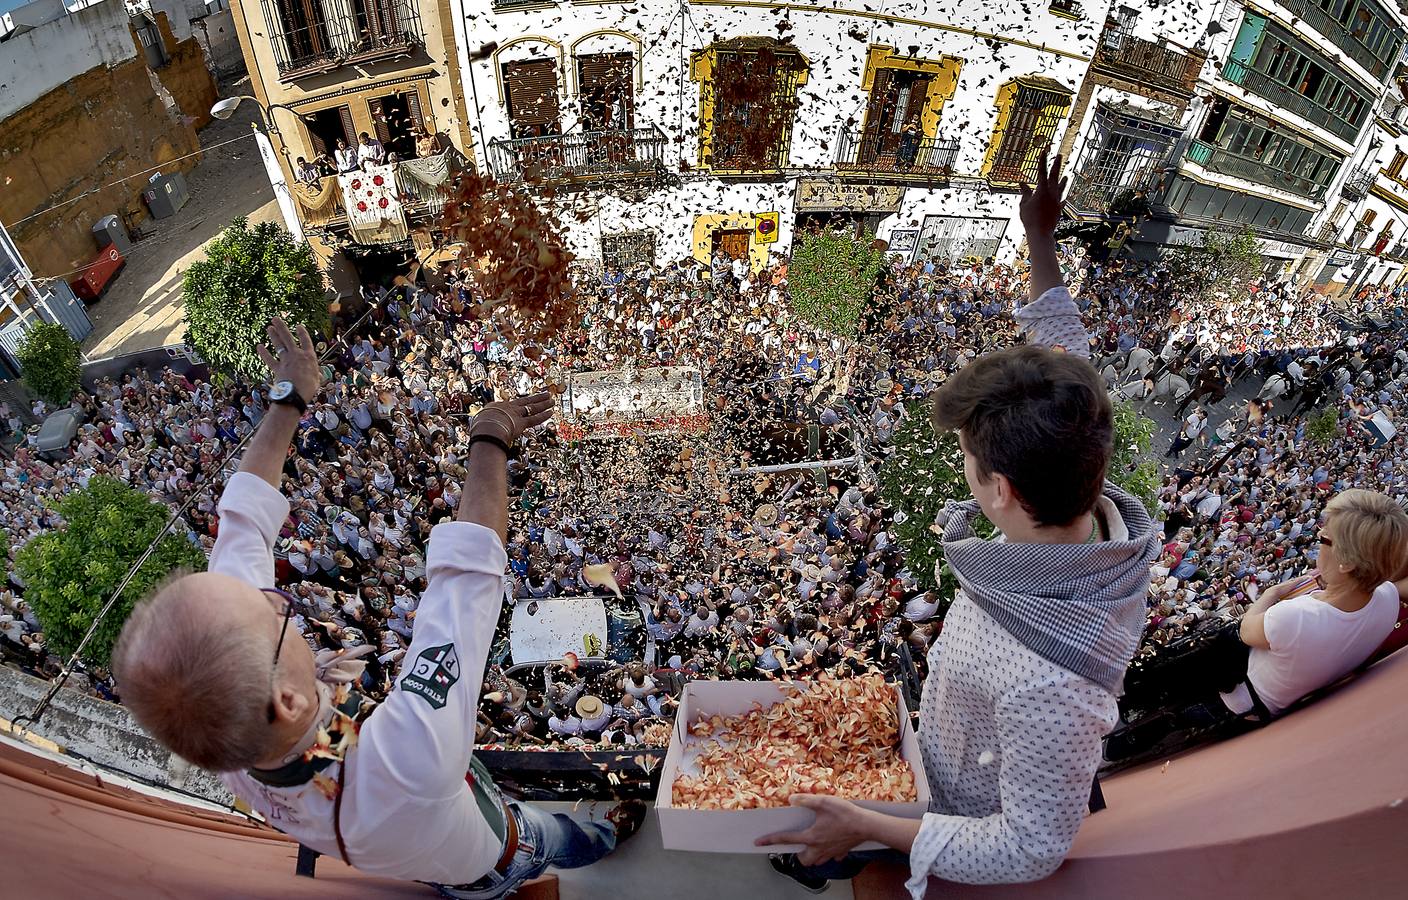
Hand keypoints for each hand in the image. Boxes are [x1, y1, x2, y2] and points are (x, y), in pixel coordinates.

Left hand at [256, 318, 322, 402]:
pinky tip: (259, 346)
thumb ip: (317, 375)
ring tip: (269, 327)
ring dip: (273, 336)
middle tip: (275, 319)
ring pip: (279, 345)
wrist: (295, 394)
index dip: (302, 333)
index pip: (306, 341)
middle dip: (281, 327)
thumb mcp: (317, 381)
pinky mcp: (277, 368)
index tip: (298, 326)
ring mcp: (286, 361)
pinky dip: (264, 353)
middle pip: (288, 338)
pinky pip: (269, 359)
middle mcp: (297, 355)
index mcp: (309, 357)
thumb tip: (320, 375)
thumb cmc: (309, 388)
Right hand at [470, 391, 554, 446]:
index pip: (509, 405)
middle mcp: (507, 408)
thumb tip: (477, 432)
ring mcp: (515, 415)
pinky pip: (534, 419)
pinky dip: (543, 415)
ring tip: (552, 400)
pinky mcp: (521, 423)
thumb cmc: (478, 429)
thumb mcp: (477, 423)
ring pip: (532, 407)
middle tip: (545, 394)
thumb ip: (481, 426)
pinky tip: (551, 412)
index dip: (517, 404)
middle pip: (525, 401)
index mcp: (495, 407)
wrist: (484, 429)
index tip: (522, 402)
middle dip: (536, 398)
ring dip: (543, 403)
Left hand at [755, 795, 871, 864]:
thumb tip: (791, 799)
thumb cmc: (846, 813)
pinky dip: (828, 854)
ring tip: (811, 845)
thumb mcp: (824, 802)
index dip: (770, 840)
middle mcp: (819, 847)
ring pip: (816, 861)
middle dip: (797, 854)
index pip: (786, 839)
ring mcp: (831, 852)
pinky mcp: (841, 851)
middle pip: (803, 859)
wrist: (867, 825)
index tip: (758, 842)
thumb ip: (806, 800)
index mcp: (812, 836)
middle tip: (797, 844)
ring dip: (811, 856)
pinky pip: (832, 857)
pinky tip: (830, 844)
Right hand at [1019, 151, 1066, 239]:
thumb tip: (1022, 183)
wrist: (1041, 233)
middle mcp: (1052, 193)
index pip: (1042, 172)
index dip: (1042, 161)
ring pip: (1061, 187)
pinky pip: (1061, 200)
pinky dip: (1062, 198)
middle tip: (1060, 155)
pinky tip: (1063, 198)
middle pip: (1055, 176)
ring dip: (1063, 181)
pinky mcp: (1059, 209)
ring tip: (1066, 176)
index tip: (1044, 152)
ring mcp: (1057, 200)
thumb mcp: (1024, 204)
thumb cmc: (1030, 219)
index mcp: (1042, 190)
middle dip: (1057, 164)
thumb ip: (1025, 193)